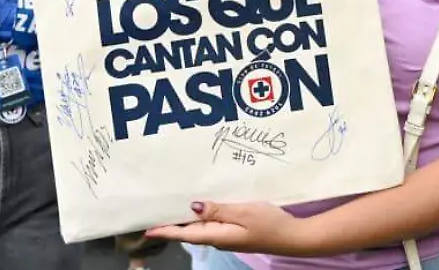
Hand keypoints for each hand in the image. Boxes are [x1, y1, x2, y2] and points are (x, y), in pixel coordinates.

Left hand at [146, 200, 318, 256]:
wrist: (293, 236)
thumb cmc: (269, 224)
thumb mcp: (242, 212)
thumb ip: (217, 209)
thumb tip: (192, 206)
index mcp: (215, 235)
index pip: (183, 232)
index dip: (165, 229)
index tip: (146, 227)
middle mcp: (218, 237)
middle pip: (189, 229)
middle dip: (173, 220)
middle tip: (157, 207)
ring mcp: (227, 235)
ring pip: (201, 225)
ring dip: (188, 216)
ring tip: (174, 202)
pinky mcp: (237, 230)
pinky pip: (214, 222)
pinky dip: (204, 213)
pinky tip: (203, 203)